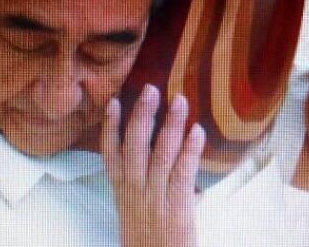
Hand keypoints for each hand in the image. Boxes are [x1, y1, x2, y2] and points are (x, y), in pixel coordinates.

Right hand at [101, 85, 204, 246]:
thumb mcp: (138, 219)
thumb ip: (151, 192)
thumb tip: (178, 173)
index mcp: (123, 193)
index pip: (110, 153)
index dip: (110, 126)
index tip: (114, 101)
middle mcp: (134, 192)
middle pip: (134, 145)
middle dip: (142, 114)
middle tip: (151, 89)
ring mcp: (154, 199)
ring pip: (160, 153)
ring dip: (170, 124)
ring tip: (179, 101)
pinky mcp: (176, 209)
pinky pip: (182, 173)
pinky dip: (190, 150)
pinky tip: (198, 132)